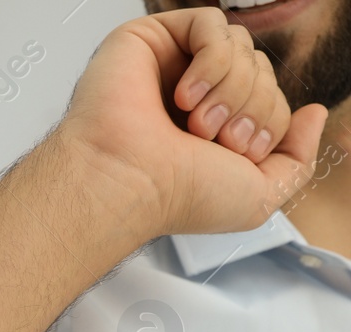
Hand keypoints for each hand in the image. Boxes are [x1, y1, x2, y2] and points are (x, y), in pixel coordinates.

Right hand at [54, 7, 327, 238]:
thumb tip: (312, 114)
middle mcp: (191, 96)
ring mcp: (169, 66)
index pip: (269, 95)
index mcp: (213, 127)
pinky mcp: (148, 41)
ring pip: (241, 45)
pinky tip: (186, 94)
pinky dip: (211, 59)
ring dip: (231, 87)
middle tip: (216, 138)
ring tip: (197, 121)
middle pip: (259, 68)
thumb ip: (299, 158)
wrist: (129, 186)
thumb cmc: (175, 196)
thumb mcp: (259, 196)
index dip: (270, 119)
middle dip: (251, 105)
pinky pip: (210, 25)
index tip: (240, 151)